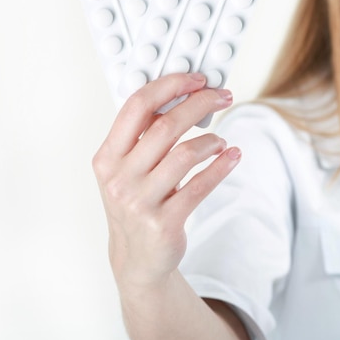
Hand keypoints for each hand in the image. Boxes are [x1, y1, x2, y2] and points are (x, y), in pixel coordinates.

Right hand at [92, 73, 241, 289]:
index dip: (169, 86)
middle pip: (166, 125)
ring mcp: (140, 202)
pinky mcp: (164, 222)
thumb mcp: (125, 170)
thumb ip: (143, 137)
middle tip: (223, 96)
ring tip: (221, 141)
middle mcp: (119, 178)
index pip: (136, 106)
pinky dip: (221, 167)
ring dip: (211, 141)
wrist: (137, 259)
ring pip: (185, 154)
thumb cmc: (135, 205)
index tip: (195, 79)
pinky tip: (232, 156)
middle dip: (200, 103)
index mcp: (107, 157)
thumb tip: (177, 96)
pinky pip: (200, 186)